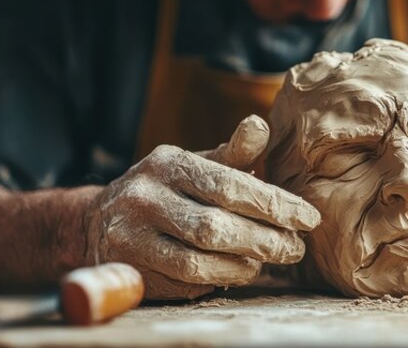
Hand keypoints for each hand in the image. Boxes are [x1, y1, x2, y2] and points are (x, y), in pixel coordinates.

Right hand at [85, 116, 320, 299]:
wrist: (98, 222)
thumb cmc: (167, 192)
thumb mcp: (196, 165)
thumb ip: (232, 154)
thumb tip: (260, 125)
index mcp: (168, 164)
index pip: (229, 185)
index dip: (274, 204)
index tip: (308, 218)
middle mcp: (145, 197)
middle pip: (216, 227)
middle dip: (265, 240)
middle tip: (295, 249)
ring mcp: (131, 236)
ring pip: (199, 260)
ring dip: (243, 265)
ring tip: (266, 262)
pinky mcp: (129, 269)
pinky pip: (183, 282)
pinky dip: (216, 279)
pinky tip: (235, 272)